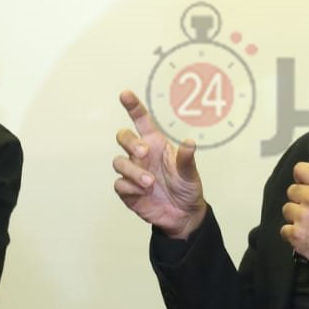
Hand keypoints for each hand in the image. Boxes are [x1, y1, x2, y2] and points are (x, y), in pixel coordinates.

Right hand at [113, 90, 206, 238]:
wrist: (183, 215)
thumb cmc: (186, 188)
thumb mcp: (190, 173)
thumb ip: (186, 159)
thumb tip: (189, 142)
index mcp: (156, 144)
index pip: (141, 120)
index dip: (132, 106)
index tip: (125, 94)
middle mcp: (141, 155)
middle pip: (123, 137)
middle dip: (130, 142)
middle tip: (144, 152)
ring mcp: (132, 172)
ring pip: (119, 162)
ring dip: (133, 171)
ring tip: (150, 182)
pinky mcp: (127, 190)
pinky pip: (120, 184)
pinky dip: (130, 187)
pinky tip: (144, 192)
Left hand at [280, 162, 308, 269]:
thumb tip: (306, 183)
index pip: (300, 169)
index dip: (300, 177)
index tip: (302, 183)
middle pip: (291, 191)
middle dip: (299, 199)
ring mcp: (301, 216)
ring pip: (287, 210)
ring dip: (295, 216)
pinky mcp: (295, 234)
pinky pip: (284, 229)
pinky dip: (293, 233)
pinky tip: (305, 235)